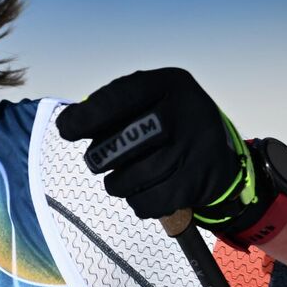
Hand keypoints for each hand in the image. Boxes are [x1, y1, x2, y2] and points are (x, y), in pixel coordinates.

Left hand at [54, 67, 270, 236]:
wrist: (220, 155)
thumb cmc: (166, 124)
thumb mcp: (148, 99)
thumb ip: (111, 106)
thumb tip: (69, 124)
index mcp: (170, 84)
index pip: (120, 97)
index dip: (87, 117)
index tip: (67, 130)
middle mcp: (187, 112)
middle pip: (126, 141)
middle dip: (100, 156)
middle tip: (97, 160)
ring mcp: (196, 150)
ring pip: (132, 178)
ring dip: (116, 183)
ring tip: (123, 176)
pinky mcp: (197, 184)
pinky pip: (147, 202)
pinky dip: (137, 201)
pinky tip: (144, 190)